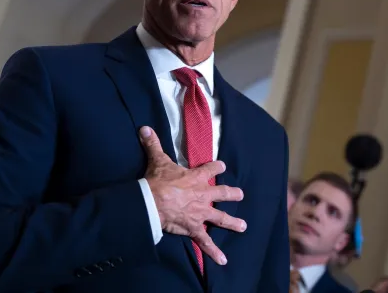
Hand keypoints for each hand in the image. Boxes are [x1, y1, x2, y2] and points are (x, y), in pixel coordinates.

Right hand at [139, 126, 245, 264]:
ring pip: (220, 218)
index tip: (222, 165)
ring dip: (232, 222)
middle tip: (240, 194)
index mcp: (196, 178)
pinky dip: (214, 252)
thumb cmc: (157, 181)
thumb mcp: (157, 160)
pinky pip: (206, 242)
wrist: (153, 202)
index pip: (211, 169)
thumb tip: (145, 128)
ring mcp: (201, 213)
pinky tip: (223, 260)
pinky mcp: (194, 228)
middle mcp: (203, 195)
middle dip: (232, 194)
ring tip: (243, 226)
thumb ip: (153, 144)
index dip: (217, 167)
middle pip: (222, 193)